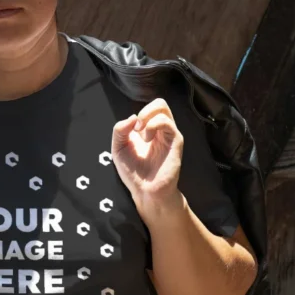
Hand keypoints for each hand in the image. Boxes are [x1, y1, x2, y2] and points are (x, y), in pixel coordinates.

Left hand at [111, 98, 183, 214]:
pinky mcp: (176, 141)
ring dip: (147, 118)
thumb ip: (119, 130)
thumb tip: (132, 117)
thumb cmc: (132, 171)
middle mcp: (160, 130)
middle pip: (160, 104)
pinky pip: (167, 123)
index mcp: (147, 130)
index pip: (148, 109)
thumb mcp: (118, 148)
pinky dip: (153, 125)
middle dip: (145, 110)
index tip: (130, 131)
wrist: (145, 190)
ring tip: (142, 136)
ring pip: (163, 108)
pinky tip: (147, 140)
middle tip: (137, 128)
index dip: (137, 115)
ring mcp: (169, 135)